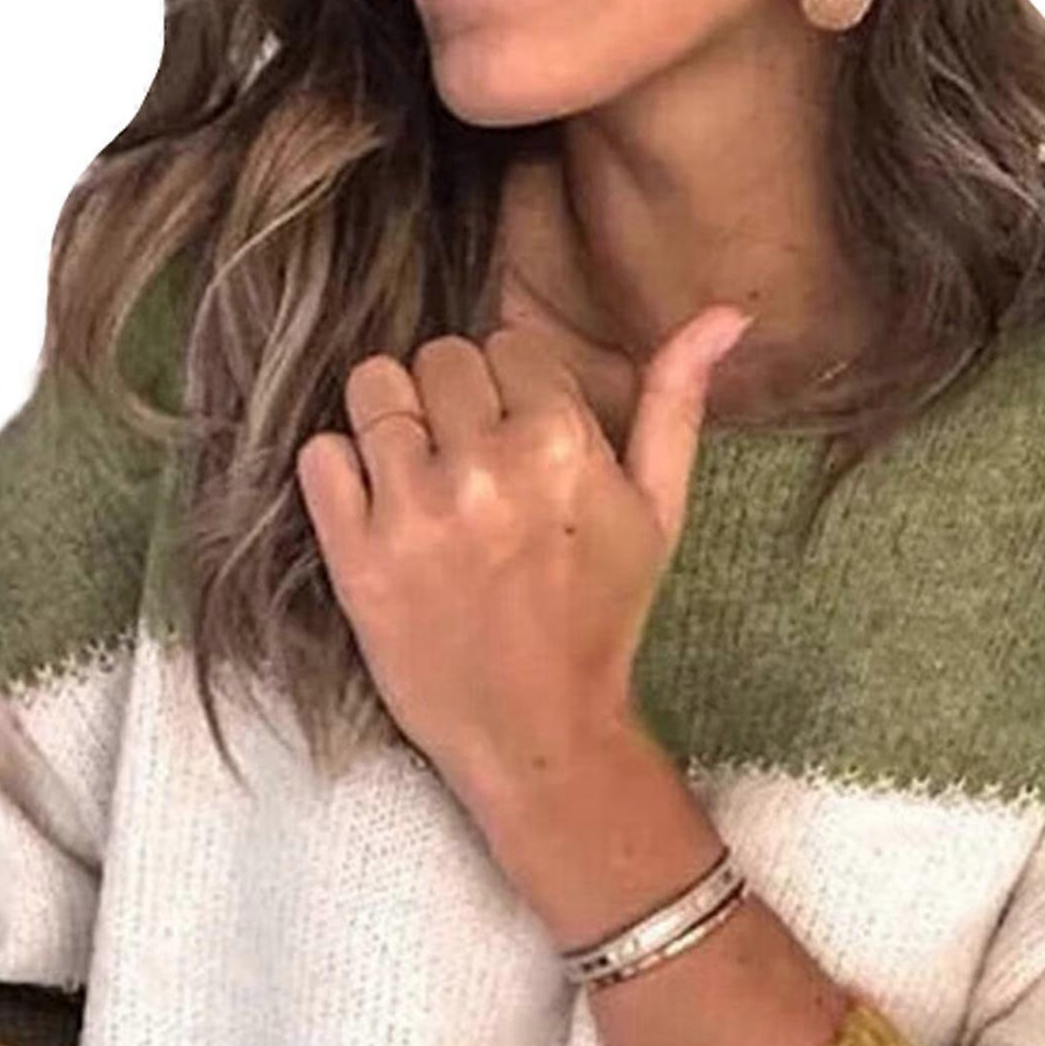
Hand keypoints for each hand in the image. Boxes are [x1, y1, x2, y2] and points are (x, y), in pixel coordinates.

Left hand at [295, 304, 751, 813]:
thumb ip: (676, 404)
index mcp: (561, 444)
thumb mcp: (657, 514)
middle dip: (453, 400)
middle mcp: (484, 468)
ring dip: (393, 421)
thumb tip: (724, 312)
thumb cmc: (599, 619)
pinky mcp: (356, 556)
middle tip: (469, 465)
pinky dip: (340, 472)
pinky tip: (377, 508)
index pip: (507, 345)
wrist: (538, 733)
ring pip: (373, 388)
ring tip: (420, 476)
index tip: (519, 445)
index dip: (512, 392)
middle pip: (439, 358)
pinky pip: (320, 455)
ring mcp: (414, 512)